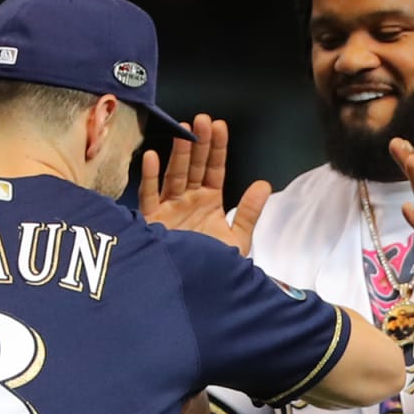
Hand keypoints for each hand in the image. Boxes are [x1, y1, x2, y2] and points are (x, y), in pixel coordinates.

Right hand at [139, 113, 270, 256]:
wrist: (195, 293)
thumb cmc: (214, 268)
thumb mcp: (237, 240)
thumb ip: (249, 212)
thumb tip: (264, 184)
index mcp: (209, 201)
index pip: (214, 168)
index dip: (216, 148)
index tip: (219, 125)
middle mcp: (188, 200)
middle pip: (194, 166)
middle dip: (198, 143)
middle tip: (201, 120)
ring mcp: (170, 208)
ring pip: (174, 175)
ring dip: (178, 154)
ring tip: (183, 131)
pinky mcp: (153, 221)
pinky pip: (149, 195)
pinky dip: (149, 177)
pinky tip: (152, 156)